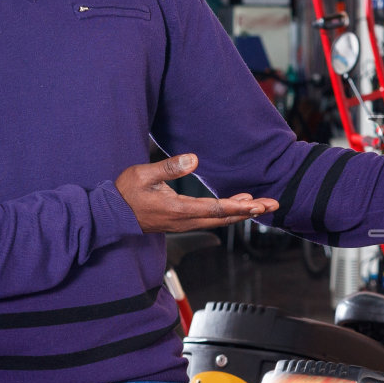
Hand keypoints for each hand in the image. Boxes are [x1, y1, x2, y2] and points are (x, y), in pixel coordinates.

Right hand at [115, 153, 277, 232]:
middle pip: (224, 218)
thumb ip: (168, 167)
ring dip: (242, 213)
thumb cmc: (125, 193)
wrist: (110, 215)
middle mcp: (184, 220)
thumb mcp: (143, 174)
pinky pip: (211, 218)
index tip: (258, 204)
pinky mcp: (182, 221)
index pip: (215, 209)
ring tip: (262, 204)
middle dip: (250, 212)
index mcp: (177, 210)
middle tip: (273, 204)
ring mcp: (183, 223)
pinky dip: (228, 212)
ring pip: (219, 220)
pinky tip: (239, 204)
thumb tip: (194, 158)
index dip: (239, 207)